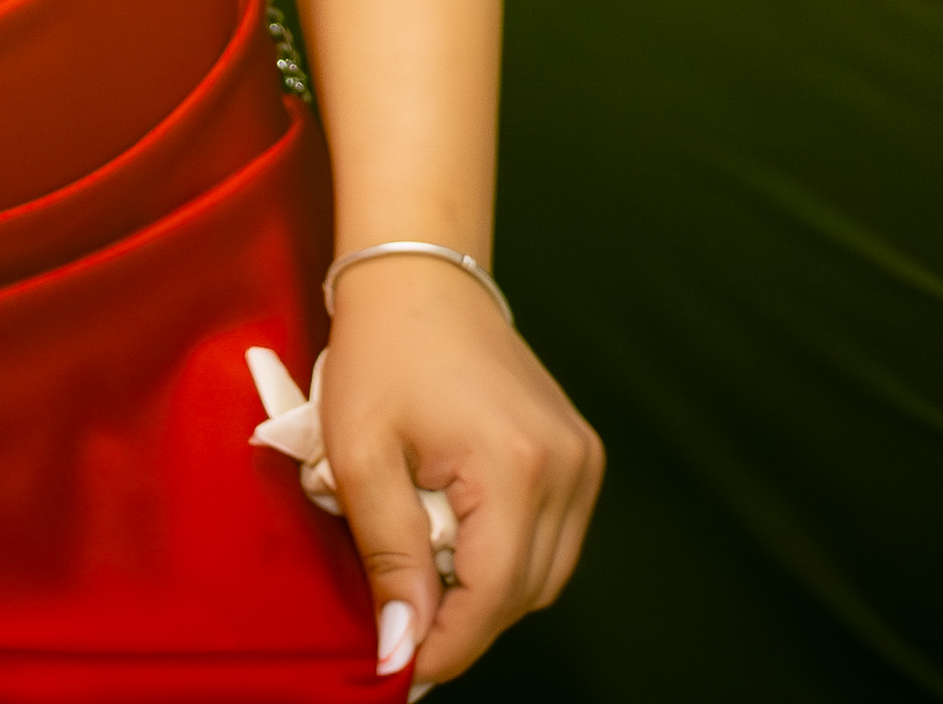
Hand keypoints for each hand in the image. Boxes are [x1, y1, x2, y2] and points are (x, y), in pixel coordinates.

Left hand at [319, 255, 598, 685]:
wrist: (421, 278)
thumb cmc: (382, 354)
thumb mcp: (360, 457)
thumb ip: (390, 558)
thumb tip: (402, 648)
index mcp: (516, 465)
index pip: (492, 597)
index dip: (446, 646)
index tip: (398, 668)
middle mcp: (567, 467)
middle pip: (522, 595)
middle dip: (461, 621)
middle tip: (399, 620)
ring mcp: (582, 460)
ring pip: (543, 575)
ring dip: (485, 592)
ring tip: (423, 568)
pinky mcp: (580, 455)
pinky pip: (551, 539)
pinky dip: (505, 557)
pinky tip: (455, 536)